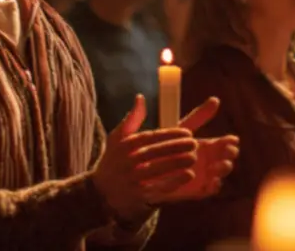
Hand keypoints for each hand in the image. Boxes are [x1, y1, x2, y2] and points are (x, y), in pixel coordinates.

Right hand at [92, 95, 198, 222]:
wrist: (100, 192)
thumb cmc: (114, 159)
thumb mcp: (117, 138)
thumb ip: (131, 119)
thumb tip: (140, 98)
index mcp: (125, 145)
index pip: (151, 137)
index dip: (170, 135)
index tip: (188, 133)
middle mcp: (127, 161)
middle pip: (155, 153)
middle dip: (176, 147)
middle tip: (194, 144)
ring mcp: (132, 179)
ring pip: (158, 170)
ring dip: (177, 163)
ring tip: (194, 157)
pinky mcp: (137, 196)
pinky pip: (158, 189)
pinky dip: (174, 182)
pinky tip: (188, 175)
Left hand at [161, 99, 239, 200]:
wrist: (147, 170)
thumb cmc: (164, 146)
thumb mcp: (180, 129)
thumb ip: (197, 116)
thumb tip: (216, 99)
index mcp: (207, 145)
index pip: (225, 143)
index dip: (231, 142)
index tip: (232, 139)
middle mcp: (209, 161)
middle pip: (227, 158)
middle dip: (230, 155)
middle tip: (229, 151)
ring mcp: (204, 176)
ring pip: (220, 173)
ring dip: (223, 170)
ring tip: (220, 165)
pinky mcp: (196, 190)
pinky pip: (209, 190)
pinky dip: (214, 186)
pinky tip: (214, 181)